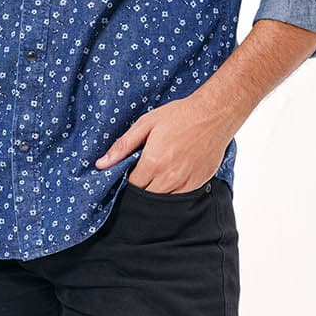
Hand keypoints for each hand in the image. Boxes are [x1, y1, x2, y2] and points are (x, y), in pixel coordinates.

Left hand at [94, 95, 232, 193]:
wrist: (214, 114)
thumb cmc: (180, 115)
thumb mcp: (146, 124)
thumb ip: (123, 146)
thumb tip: (101, 164)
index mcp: (153, 162)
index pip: (131, 186)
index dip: (126, 182)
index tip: (127, 174)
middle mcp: (169, 177)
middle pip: (145, 197)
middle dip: (140, 189)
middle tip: (141, 175)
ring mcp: (185, 182)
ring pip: (162, 200)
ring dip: (155, 192)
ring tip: (156, 176)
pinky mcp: (198, 183)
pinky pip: (180, 198)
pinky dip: (172, 193)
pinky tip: (171, 178)